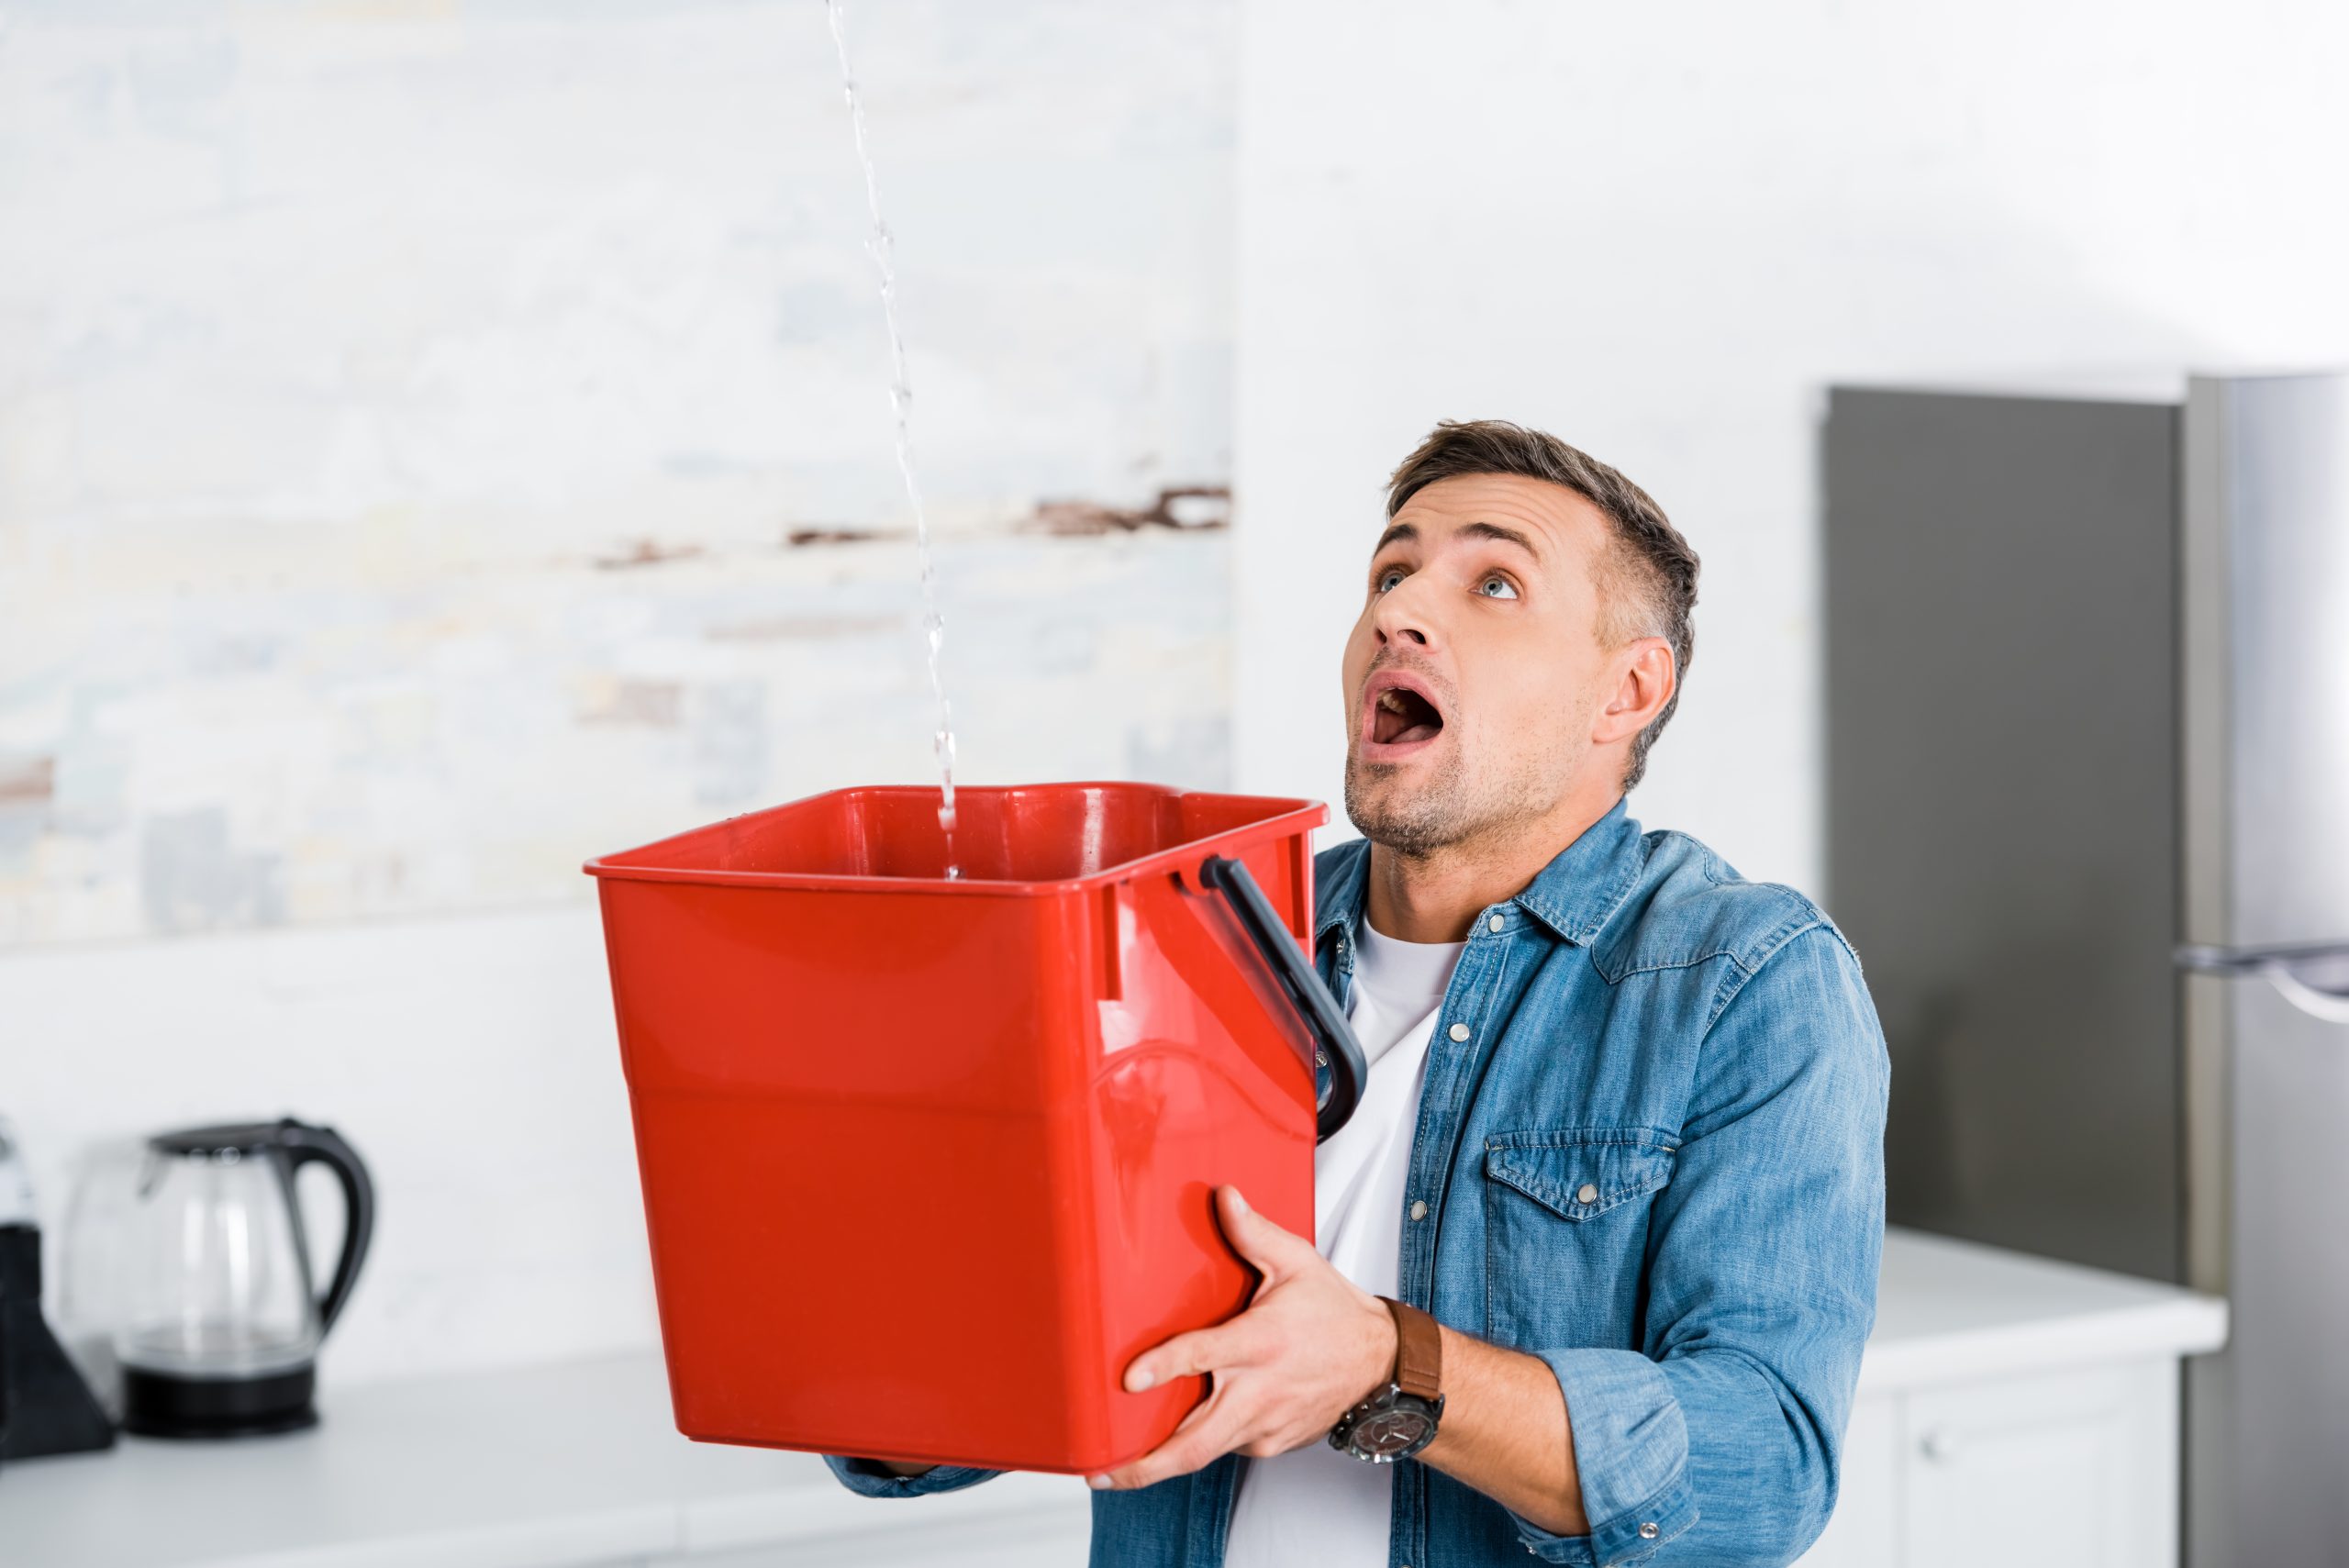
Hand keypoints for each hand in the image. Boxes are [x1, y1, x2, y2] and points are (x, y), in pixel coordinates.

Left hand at [1087, 1185, 1394, 1490]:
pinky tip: (1171, 1436)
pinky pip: (1226, 1447)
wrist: (1381, 1366)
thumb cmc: (1335, 1314)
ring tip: (1113, 1470)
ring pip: (1205, 1453)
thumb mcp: (1297, 1262)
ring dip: (1160, 1463)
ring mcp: (1265, 1426)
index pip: (1204, 1356)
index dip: (1165, 1367)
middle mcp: (1260, 1392)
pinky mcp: (1270, 1444)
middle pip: (1195, 1442)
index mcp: (1261, 1342)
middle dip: (1145, 1465)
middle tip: (1100, 1473)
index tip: (1129, 1380)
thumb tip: (1223, 1195)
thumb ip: (1253, 1232)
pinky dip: (1200, 1442)